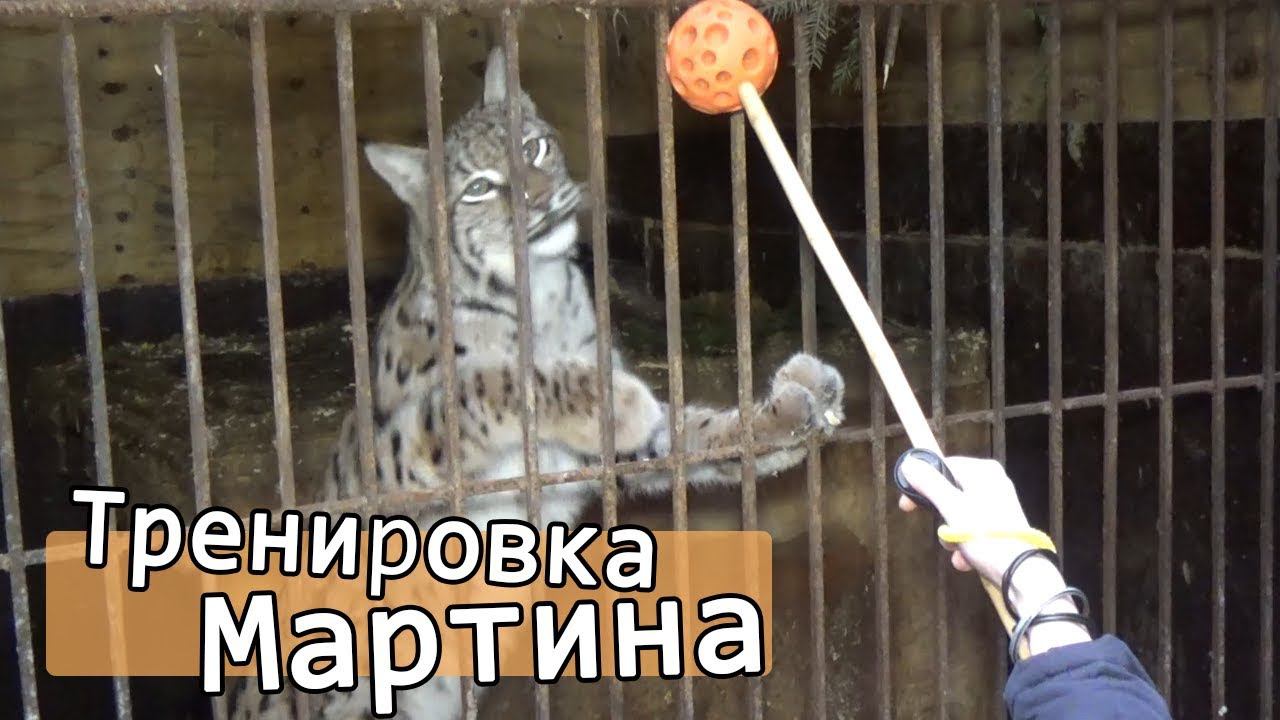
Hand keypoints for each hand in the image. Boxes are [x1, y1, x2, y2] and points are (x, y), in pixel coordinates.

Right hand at [896, 455, 1036, 584]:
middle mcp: (993, 483)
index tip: (906, 505)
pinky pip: (974, 529)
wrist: (1020, 572)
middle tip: (938, 534)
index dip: (921, 485)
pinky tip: (966, 559)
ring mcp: (999, 505)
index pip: (943, 467)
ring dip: (952, 535)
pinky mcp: (1002, 526)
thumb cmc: (985, 535)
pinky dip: (966, 544)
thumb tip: (908, 463)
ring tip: (957, 549)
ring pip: (960, 514)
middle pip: (951, 492)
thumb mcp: (951, 507)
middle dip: (940, 517)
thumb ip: (929, 483)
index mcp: (983, 471)